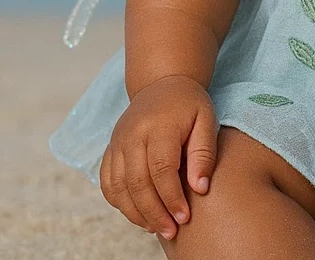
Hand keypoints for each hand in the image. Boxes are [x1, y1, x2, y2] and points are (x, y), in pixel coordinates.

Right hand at [99, 75, 217, 239]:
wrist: (162, 83)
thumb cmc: (189, 105)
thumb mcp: (206, 120)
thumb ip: (204, 153)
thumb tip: (201, 189)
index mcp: (158, 126)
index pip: (161, 169)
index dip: (172, 198)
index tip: (185, 217)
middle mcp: (132, 134)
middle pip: (137, 183)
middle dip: (154, 213)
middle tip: (171, 231)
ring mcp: (117, 142)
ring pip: (119, 187)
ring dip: (136, 213)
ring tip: (157, 227)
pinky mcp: (111, 149)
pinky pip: (108, 183)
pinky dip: (120, 203)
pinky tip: (139, 214)